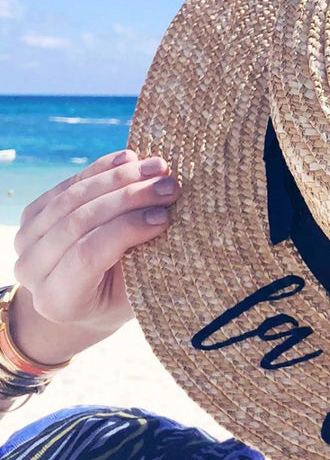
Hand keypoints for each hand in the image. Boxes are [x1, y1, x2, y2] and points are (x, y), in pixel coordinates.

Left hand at [8, 149, 180, 367]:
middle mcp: (32, 271)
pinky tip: (131, 159)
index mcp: (57, 301)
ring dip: (120, 177)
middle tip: (169, 185)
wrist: (83, 300)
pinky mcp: (31, 215)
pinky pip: (68, 184)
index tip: (165, 215)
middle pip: (79, 221)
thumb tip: (173, 219)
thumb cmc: (119, 301)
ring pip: (73, 197)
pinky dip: (101, 169)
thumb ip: (146, 265)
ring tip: (158, 167)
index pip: (89, 254)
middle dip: (129, 197)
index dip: (127, 229)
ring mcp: (26, 240)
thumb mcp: (135, 296)